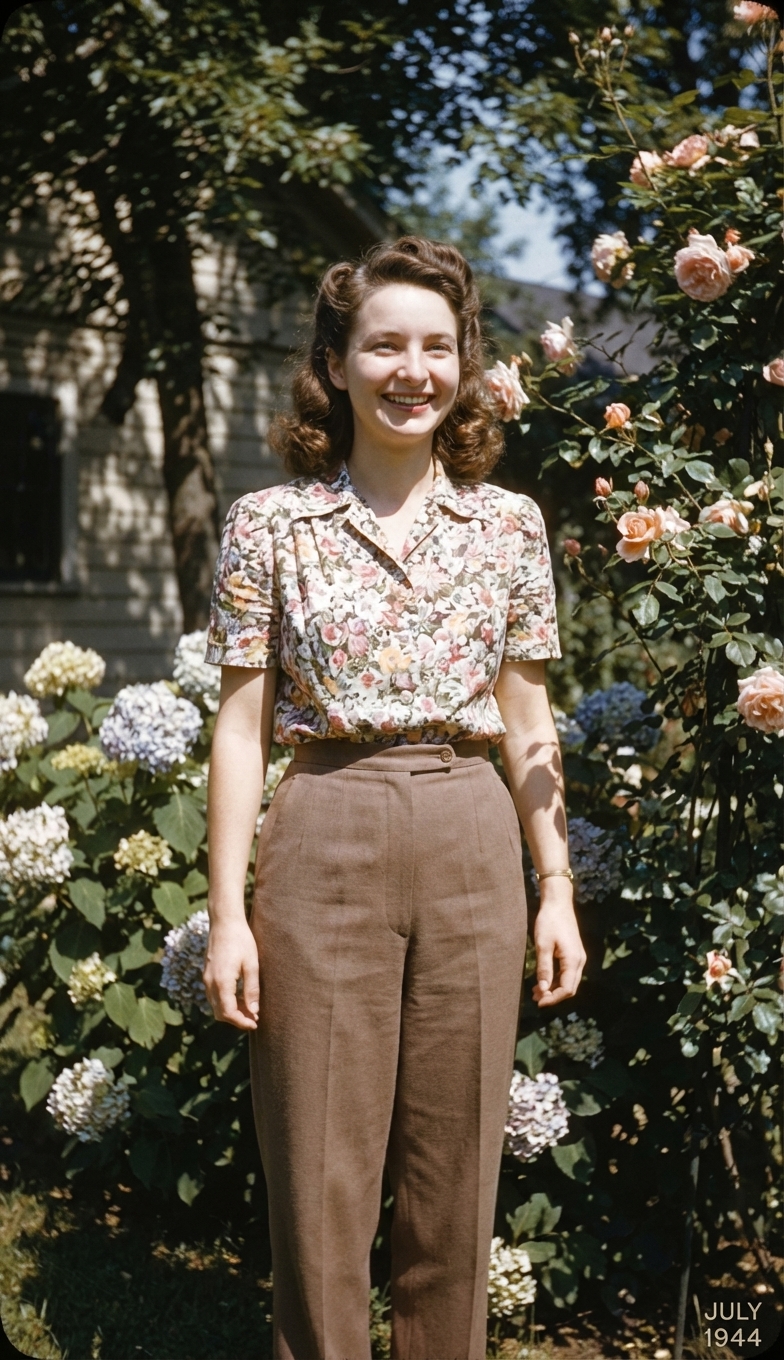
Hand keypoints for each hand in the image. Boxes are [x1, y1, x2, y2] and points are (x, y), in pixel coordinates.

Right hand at [203, 918, 259, 1029]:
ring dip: (231, 1011)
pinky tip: (240, 996)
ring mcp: (206, 978)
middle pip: (220, 1013)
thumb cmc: (241, 940)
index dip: (241, 1022)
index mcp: (221, 982)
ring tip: (250, 1008)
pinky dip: (226, 1001)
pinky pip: (214, 995)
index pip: (228, 1013)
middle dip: (236, 1019)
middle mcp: (210, 983)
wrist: (224, 922)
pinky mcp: (207, 974)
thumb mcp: (251, 964)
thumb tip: (254, 1011)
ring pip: (216, 1005)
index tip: (255, 1023)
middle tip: (254, 1018)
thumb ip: (251, 989)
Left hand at [532, 890, 585, 1006]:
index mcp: (573, 960)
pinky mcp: (573, 953)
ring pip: (568, 980)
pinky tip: (542, 981)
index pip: (567, 989)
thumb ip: (544, 968)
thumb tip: (543, 989)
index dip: (553, 998)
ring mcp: (577, 957)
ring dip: (553, 988)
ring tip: (535, 992)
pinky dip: (555, 979)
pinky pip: (566, 972)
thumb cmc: (549, 922)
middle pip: (569, 987)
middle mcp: (579, 960)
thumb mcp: (543, 945)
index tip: (539, 1002)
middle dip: (553, 995)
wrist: (558, 903)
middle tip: (536, 999)